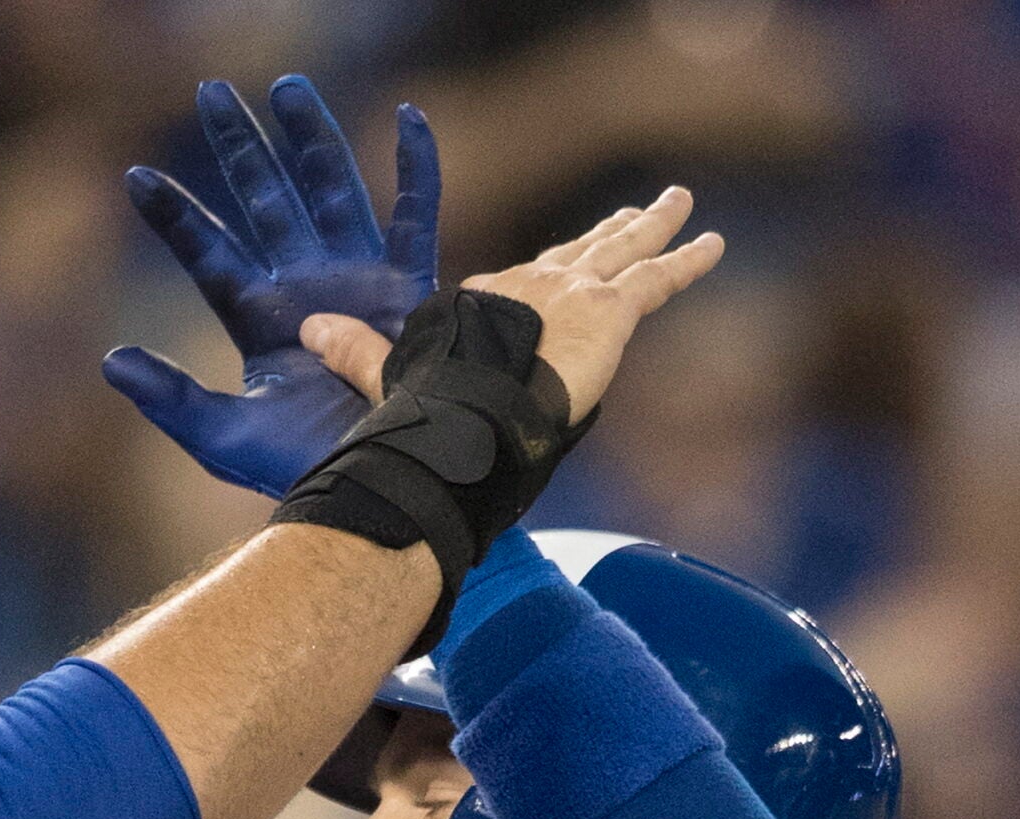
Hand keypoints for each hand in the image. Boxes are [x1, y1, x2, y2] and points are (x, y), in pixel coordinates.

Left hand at [103, 77, 438, 496]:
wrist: (381, 486)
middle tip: (210, 93)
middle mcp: (303, 287)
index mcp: (256, 318)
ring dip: (310, 137)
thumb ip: (169, 399)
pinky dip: (417, 165)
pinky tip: (408, 115)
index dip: (174, 215)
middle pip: (265, 201)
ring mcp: (357, 280)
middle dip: (240, 149)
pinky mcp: (409, 287)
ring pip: (330, 189)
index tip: (134, 178)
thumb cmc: (303, 469)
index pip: (206, 252)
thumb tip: (109, 360)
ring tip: (285, 85)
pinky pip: (417, 213)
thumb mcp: (223, 436)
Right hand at [301, 186, 720, 425]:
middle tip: (629, 214)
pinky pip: (658, 278)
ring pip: (620, 251)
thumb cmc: (429, 410)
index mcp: (479, 308)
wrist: (472, 414)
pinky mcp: (610, 310)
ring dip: (651, 227)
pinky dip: (687, 259)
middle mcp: (528, 287)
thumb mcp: (389, 379)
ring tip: (676, 203)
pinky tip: (713, 242)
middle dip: (600, 234)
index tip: (529, 287)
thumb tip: (306, 330)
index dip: (523, 290)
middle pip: (571, 254)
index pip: (510, 293)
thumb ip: (357, 353)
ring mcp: (573, 294)